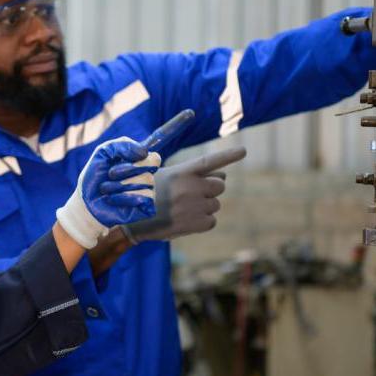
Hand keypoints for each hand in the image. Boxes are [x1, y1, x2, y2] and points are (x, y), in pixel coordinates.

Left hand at [56, 138, 160, 248]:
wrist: (86, 203)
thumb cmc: (94, 177)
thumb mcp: (103, 152)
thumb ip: (122, 144)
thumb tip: (143, 151)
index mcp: (138, 163)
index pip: (153, 156)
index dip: (142, 154)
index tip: (127, 157)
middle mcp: (146, 177)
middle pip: (152, 164)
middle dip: (129, 167)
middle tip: (111, 173)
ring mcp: (147, 193)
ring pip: (147, 180)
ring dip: (120, 184)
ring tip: (105, 189)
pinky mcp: (146, 208)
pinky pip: (145, 197)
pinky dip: (124, 196)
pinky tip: (112, 199)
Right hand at [121, 146, 245, 243]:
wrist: (130, 220)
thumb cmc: (146, 194)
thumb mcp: (164, 175)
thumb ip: (193, 173)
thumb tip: (222, 176)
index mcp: (182, 172)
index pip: (209, 161)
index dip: (228, 155)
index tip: (244, 150)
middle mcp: (191, 187)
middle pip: (219, 185)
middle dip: (210, 189)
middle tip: (192, 194)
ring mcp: (194, 206)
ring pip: (215, 204)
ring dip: (204, 206)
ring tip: (182, 208)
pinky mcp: (196, 224)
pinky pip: (211, 221)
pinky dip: (202, 222)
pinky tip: (185, 220)